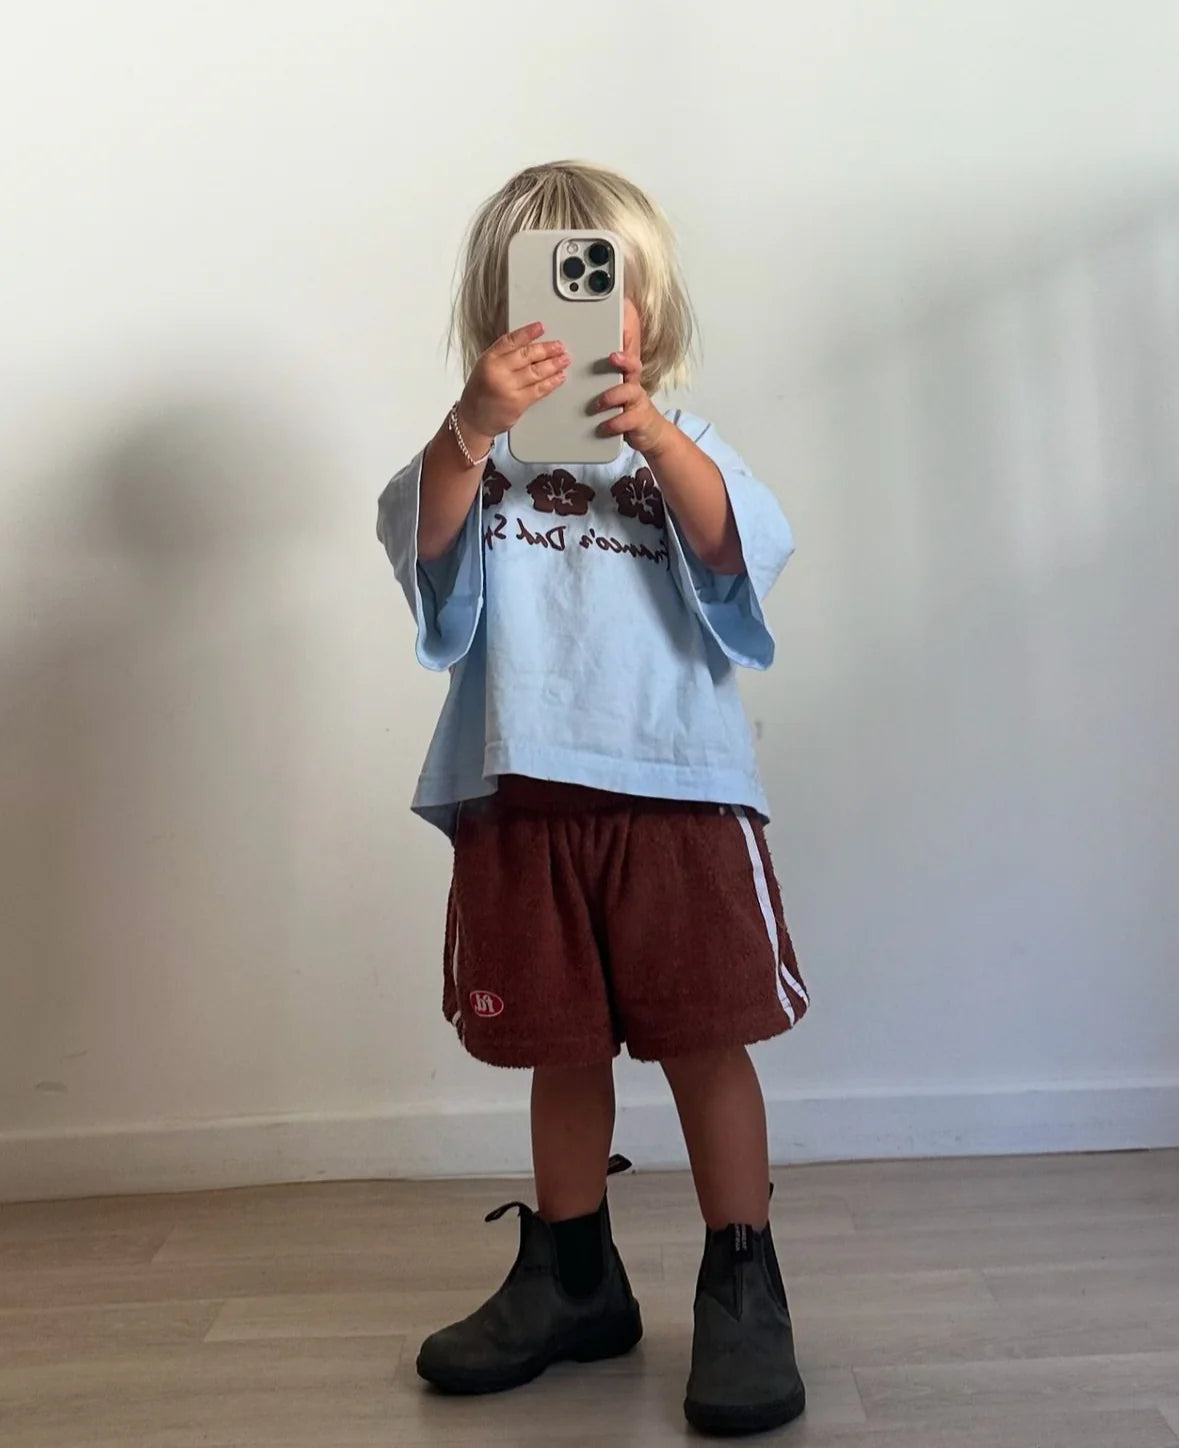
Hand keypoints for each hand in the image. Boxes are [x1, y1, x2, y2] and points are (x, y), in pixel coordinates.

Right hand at [458, 323, 568, 445]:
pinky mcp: (518, 403)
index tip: (541, 327)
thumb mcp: (485, 368)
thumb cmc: (480, 394)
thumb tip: (530, 346)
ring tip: (564, 359)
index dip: (528, 333)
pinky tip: (559, 377)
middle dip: (547, 349)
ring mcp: (509, 388)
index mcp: (489, 359)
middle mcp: (498, 372)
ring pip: (536, 372)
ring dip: (554, 365)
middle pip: (527, 355)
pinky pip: (539, 390)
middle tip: (559, 346)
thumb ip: (504, 356)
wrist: (474, 420)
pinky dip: (552, 382)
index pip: (511, 341)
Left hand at [592, 327, 671, 457]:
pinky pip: (628, 419)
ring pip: (630, 391)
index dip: (623, 344)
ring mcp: (638, 402)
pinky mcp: (639, 420)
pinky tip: (604, 426)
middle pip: (634, 367)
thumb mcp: (613, 394)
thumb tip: (568, 369)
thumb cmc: (625, 411)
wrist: (648, 434)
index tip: (610, 339)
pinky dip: (615, 423)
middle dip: (625, 360)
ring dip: (612, 396)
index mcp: (625, 377)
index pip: (626, 355)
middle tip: (613, 357)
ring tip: (597, 404)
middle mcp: (633, 386)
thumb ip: (597, 382)